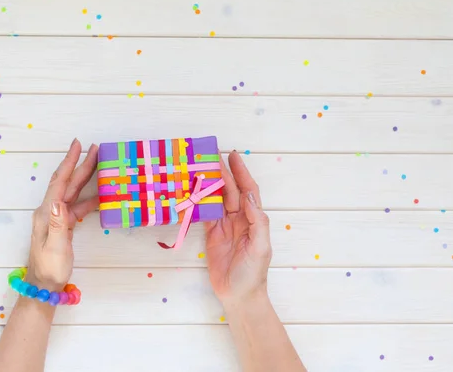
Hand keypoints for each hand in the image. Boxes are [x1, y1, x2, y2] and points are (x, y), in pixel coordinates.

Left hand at [26, 139, 98, 291]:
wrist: (44, 284)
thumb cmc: (49, 268)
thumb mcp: (54, 247)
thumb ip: (57, 224)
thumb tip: (59, 202)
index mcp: (46, 213)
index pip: (59, 183)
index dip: (69, 163)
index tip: (77, 146)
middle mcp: (50, 211)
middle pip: (67, 182)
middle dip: (79, 164)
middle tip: (92, 147)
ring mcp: (56, 217)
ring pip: (73, 192)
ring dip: (84, 177)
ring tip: (98, 163)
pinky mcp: (63, 225)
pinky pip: (77, 206)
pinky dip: (89, 198)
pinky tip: (100, 195)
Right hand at [205, 151, 271, 304]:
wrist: (239, 296)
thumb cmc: (254, 273)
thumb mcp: (261, 247)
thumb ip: (256, 221)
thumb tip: (247, 197)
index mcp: (253, 219)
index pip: (247, 190)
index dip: (241, 173)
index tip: (232, 156)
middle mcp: (239, 219)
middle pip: (230, 191)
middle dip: (222, 173)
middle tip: (210, 156)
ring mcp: (225, 226)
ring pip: (217, 199)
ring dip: (209, 184)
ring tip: (199, 168)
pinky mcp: (211, 235)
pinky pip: (204, 214)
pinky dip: (198, 202)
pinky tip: (191, 191)